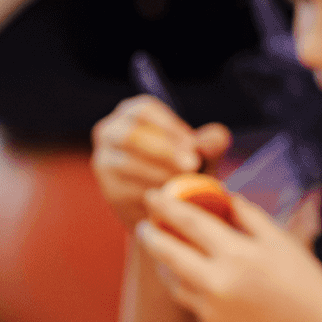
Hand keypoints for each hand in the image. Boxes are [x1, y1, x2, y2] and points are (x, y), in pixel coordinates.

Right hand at [91, 95, 230, 228]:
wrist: (164, 210)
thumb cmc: (183, 172)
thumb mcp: (201, 155)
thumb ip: (211, 144)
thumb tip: (217, 138)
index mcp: (132, 112)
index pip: (145, 111)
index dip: (170, 127)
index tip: (194, 145)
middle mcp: (109, 131)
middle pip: (132, 135)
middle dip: (164, 151)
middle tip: (192, 165)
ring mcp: (103, 160)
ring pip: (128, 164)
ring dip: (159, 174)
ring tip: (185, 184)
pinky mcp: (108, 189)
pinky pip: (126, 190)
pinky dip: (149, 195)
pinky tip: (170, 200)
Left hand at [136, 188, 321, 321]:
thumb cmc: (304, 281)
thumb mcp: (279, 240)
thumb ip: (246, 215)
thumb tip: (219, 193)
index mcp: (238, 254)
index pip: (189, 222)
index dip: (165, 206)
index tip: (152, 195)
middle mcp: (219, 284)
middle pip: (168, 253)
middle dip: (152, 236)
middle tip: (144, 225)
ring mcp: (212, 310)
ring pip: (174, 281)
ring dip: (165, 264)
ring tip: (165, 249)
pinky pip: (190, 302)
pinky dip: (188, 286)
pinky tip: (193, 276)